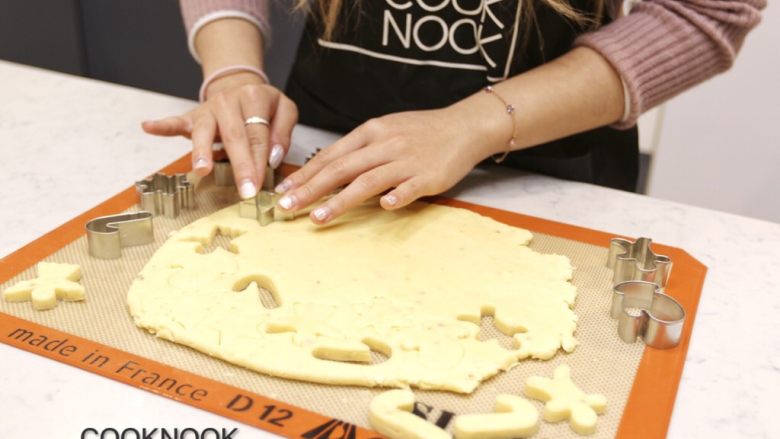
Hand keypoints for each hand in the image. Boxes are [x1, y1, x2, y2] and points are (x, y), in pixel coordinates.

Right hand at [142, 72, 298, 198]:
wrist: (238, 85)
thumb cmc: (262, 105)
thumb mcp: (284, 110)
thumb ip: (283, 132)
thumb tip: (273, 156)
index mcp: (254, 97)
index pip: (258, 134)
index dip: (261, 160)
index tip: (261, 184)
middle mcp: (229, 101)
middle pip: (235, 136)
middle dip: (241, 165)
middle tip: (245, 189)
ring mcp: (208, 109)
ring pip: (204, 131)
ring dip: (202, 151)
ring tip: (201, 169)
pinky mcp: (192, 116)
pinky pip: (176, 121)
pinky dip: (161, 125)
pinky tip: (148, 127)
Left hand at [274, 104, 507, 223]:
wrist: (463, 126)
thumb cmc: (421, 131)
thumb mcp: (385, 130)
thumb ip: (358, 150)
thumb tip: (325, 169)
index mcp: (371, 132)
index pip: (331, 155)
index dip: (305, 173)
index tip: (282, 189)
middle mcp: (385, 144)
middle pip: (342, 168)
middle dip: (311, 188)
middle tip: (286, 206)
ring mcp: (407, 161)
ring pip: (368, 180)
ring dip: (340, 200)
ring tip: (318, 217)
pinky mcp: (429, 176)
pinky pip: (410, 187)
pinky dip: (397, 195)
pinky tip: (384, 207)